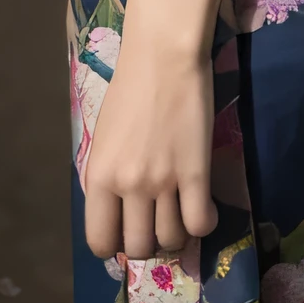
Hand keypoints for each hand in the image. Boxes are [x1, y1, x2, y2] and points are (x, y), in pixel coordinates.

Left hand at [83, 35, 217, 260]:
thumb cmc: (130, 89)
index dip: (115, 244)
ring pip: (172, 240)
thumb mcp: (104, 139)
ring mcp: (163, 181)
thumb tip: (117, 213)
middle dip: (149, 243)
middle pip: (140, 248)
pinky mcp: (196, 172)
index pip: (100, 242)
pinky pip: (201, 224)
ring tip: (181, 215)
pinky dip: (204, 224)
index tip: (127, 230)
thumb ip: (107, 178)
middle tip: (157, 224)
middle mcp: (128, 186)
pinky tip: (203, 208)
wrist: (163, 55)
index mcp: (99, 177)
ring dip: (178, 235)